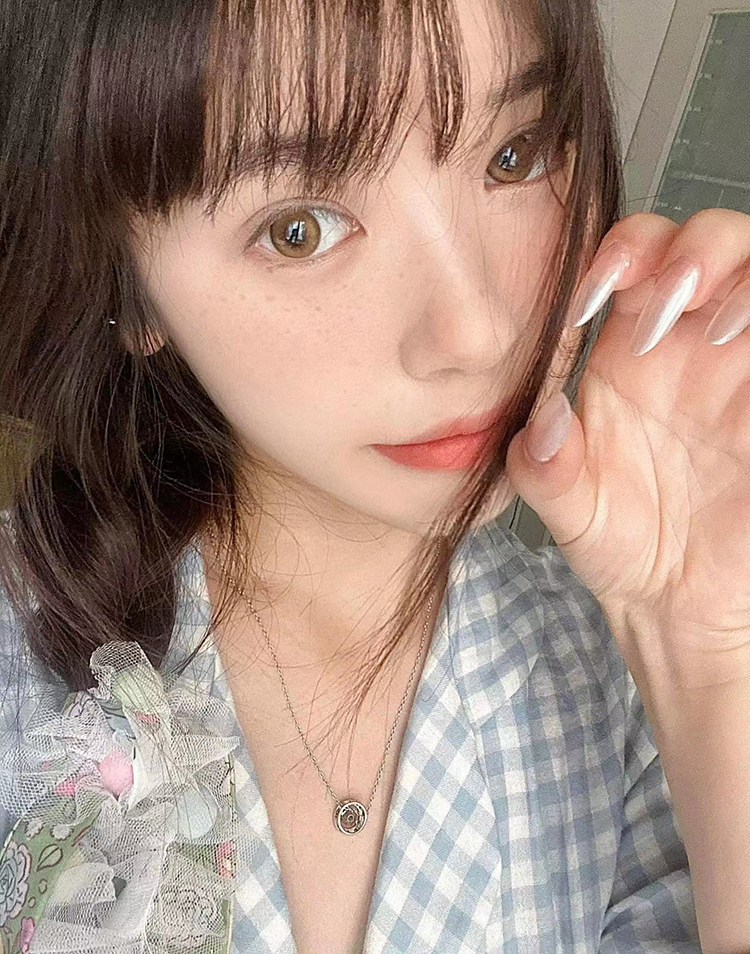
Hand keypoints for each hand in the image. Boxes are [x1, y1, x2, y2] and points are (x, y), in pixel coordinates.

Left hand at [505, 210, 749, 687]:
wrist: (681, 602)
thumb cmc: (622, 546)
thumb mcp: (569, 512)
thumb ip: (544, 469)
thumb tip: (538, 421)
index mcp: (626, 351)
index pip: (629, 261)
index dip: (614, 256)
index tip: (589, 297)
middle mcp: (689, 344)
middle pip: (706, 244)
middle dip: (689, 248)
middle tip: (663, 298)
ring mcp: (742, 366)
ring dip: (738, 270)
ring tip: (708, 320)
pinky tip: (740, 341)